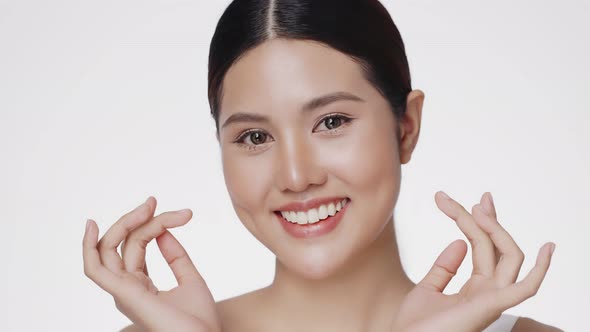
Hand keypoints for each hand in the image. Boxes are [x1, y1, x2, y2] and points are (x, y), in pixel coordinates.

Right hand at [82, 197, 219, 331]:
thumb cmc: (200, 321)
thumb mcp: (190, 279)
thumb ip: (176, 256)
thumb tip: (164, 232)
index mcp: (140, 285)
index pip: (138, 245)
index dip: (154, 223)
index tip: (182, 213)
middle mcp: (126, 288)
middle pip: (124, 243)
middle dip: (139, 219)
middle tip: (155, 202)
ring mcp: (122, 292)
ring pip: (110, 248)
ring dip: (126, 223)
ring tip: (147, 207)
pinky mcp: (123, 294)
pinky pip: (95, 269)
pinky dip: (88, 247)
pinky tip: (92, 226)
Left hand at [391, 191, 554, 331]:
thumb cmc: (415, 326)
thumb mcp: (428, 289)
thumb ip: (444, 268)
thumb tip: (459, 240)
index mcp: (476, 289)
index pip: (482, 247)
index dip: (472, 221)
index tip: (450, 200)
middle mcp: (489, 293)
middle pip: (495, 247)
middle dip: (486, 219)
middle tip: (475, 198)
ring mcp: (492, 299)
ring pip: (508, 256)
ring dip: (495, 229)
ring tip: (478, 208)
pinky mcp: (492, 306)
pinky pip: (526, 288)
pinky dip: (540, 268)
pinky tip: (547, 247)